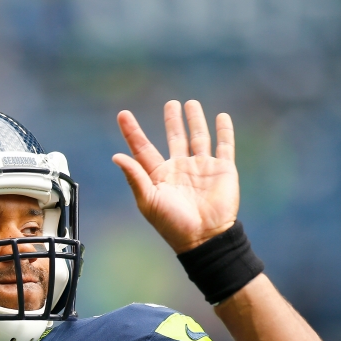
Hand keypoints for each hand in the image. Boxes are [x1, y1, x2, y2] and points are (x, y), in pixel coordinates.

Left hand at [113, 100, 238, 253]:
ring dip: (195, 120)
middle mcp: (180, 168)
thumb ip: (134, 177)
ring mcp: (202, 167)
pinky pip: (224, 145)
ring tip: (190, 104)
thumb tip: (116, 156)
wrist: (204, 237)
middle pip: (174, 138)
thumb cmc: (172, 223)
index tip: (123, 114)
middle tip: (171, 103)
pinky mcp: (223, 170)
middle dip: (172, 120)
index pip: (143, 148)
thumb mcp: (148, 200)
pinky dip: (224, 131)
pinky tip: (221, 117)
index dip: (132, 131)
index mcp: (159, 175)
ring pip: (198, 137)